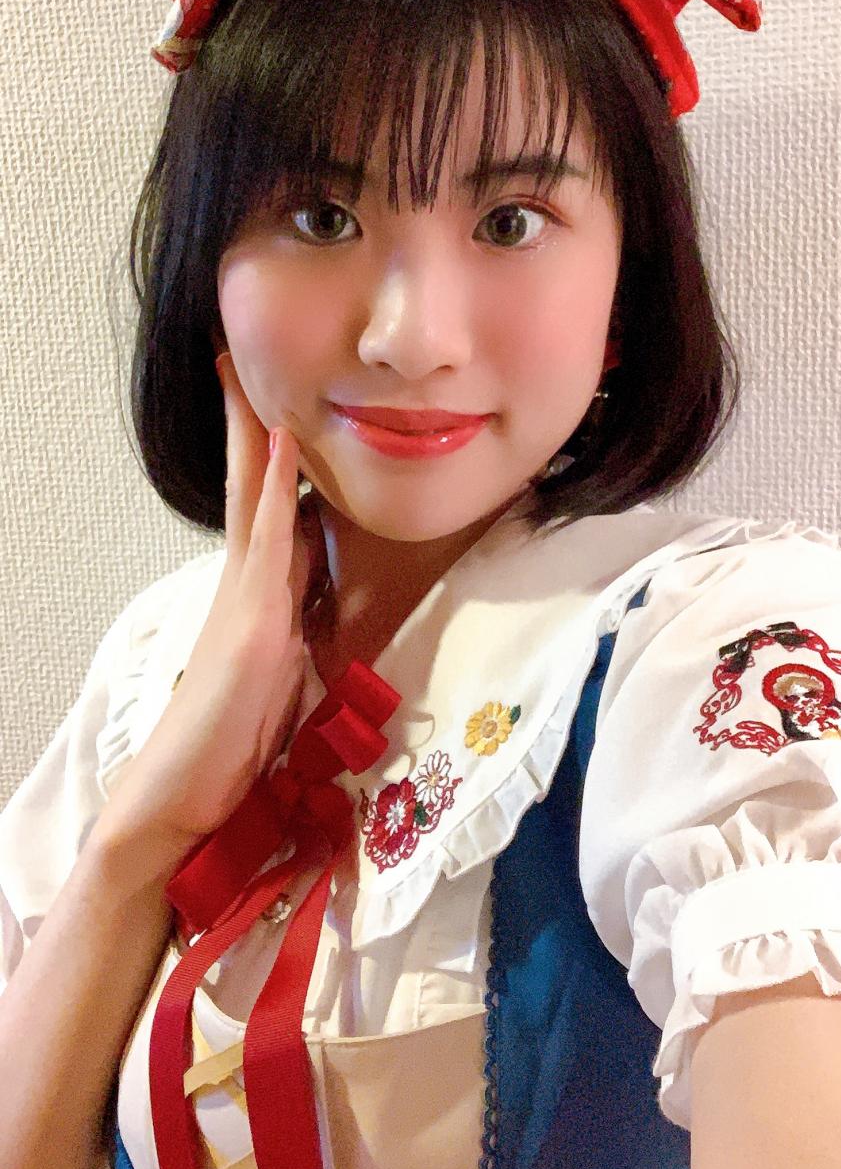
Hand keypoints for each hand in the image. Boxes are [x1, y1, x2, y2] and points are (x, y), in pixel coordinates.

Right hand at [91, 353, 325, 885]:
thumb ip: (302, 636)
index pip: (272, 512)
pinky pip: (267, 540)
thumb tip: (326, 602)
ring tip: (249, 375)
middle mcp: (247, 587)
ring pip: (253, 498)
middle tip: (241, 363)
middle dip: (252, 426)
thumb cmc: (235, 756)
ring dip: (256, 435)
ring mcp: (246, 600)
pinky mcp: (251, 623)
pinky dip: (275, 489)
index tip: (283, 407)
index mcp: (260, 599)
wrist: (185, 805)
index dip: (276, 459)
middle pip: (252, 487)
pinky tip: (281, 446)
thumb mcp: (284, 682)